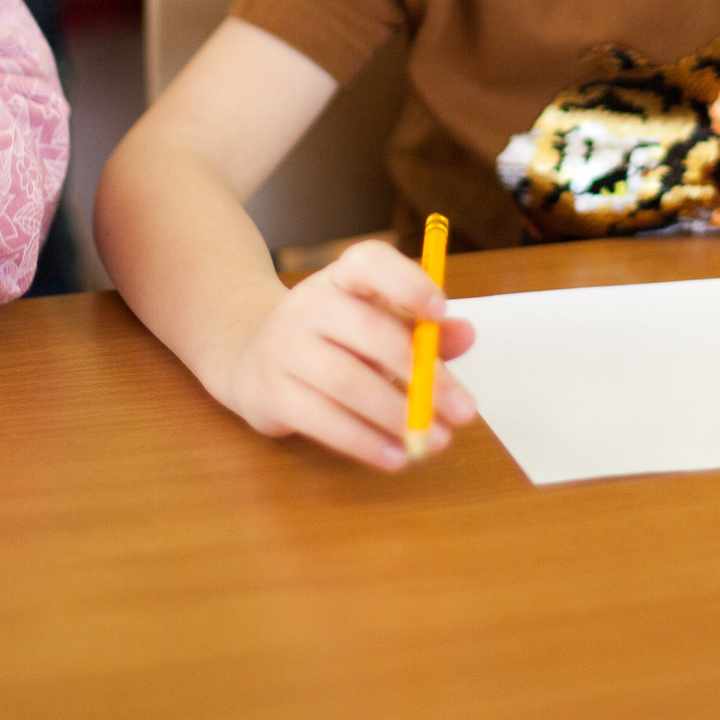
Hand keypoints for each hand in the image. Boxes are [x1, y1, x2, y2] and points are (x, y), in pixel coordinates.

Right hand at [219, 239, 477, 469]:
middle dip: (422, 374)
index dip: (406, 282)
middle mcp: (309, 304)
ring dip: (397, 415)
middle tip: (464, 410)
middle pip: (369, 331)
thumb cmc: (337, 340)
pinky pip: (322, 420)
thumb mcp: (380, 325)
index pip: (369, 262)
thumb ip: (423, 332)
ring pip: (346, 382)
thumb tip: (467, 333)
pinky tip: (396, 457)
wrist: (253, 358)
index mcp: (342, 278)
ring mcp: (284, 347)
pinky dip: (364, 442)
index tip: (441, 310)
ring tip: (437, 439)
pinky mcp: (271, 393)